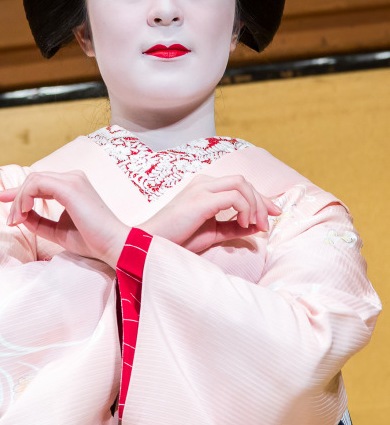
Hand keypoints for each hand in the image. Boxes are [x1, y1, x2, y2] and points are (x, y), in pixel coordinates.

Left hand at [0, 171, 129, 267]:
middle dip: (15, 197)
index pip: (40, 183)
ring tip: (16, 220)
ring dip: (19, 200)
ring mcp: (72, 180)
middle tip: (8, 219)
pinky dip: (25, 197)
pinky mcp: (69, 187)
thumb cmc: (91, 240)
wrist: (113, 245)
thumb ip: (40, 222)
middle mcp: (73, 178)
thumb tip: (21, 216)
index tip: (1, 200)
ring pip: (33, 180)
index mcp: (73, 186)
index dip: (19, 192)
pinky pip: (37, 184)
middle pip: (34, 179)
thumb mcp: (58, 231)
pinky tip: (23, 212)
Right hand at [138, 174, 280, 253]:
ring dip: (255, 205)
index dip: (260, 198)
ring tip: (255, 225)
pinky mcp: (201, 199)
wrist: (150, 243)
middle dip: (261, 201)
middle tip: (268, 223)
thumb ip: (232, 227)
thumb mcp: (212, 233)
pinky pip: (234, 197)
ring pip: (242, 184)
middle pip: (243, 182)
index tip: (273, 214)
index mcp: (204, 188)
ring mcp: (201, 188)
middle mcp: (203, 183)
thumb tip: (257, 226)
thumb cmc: (177, 239)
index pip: (239, 185)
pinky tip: (244, 225)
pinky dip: (245, 209)